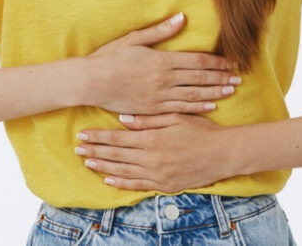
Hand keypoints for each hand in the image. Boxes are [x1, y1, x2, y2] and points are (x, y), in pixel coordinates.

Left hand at [75, 112, 233, 191]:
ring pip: (123, 171)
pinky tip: (109, 179)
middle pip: (116, 155)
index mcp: (153, 138)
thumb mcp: (176, 117)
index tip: (82, 134)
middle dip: (95, 151)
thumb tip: (124, 120)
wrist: (224, 153)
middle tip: (77, 149)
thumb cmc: (202, 131)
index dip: (98, 136)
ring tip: (87, 162)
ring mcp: (158, 174)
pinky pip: (138, 185)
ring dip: (103, 166)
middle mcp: (151, 158)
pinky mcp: (165, 184)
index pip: (118, 138)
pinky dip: (122, 183)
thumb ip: (148, 120)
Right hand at [83, 13, 241, 115]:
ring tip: (230, 92)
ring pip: (194, 96)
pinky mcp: (151, 109)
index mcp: (161, 60)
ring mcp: (158, 97)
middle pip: (200, 79)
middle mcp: (163, 80)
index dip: (217, 62)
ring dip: (214, 93)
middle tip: (239, 79)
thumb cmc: (110, 57)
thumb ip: (160, 30)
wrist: (90, 82)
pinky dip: (197, 108)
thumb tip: (182, 18)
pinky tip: (209, 107)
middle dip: (221, 78)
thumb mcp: (134, 39)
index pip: (197, 61)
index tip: (232, 62)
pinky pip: (179, 109)